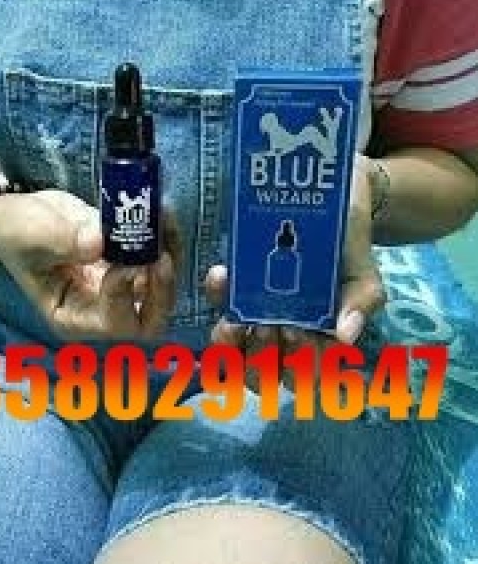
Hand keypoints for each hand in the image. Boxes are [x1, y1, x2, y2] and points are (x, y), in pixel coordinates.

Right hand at [0, 189, 177, 341]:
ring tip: (164, 218)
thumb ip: (60, 239)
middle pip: (149, 320)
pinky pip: (161, 262)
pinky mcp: (132, 266)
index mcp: (73, 317)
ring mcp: (121, 290)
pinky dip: (168, 240)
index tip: (124, 261)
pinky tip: (164, 213)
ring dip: (170, 256)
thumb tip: (100, 242)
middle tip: (162, 254)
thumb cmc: (15, 231)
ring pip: (163, 290)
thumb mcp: (28, 233)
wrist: (23, 214)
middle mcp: (102, 311)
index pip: (113, 322)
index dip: (125, 294)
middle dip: (162, 289)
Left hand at [205, 155, 385, 388]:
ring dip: (228, 342)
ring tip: (235, 321)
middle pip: (261, 374)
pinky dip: (218, 294)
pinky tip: (223, 275)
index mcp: (316, 344)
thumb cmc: (350, 248)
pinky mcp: (236, 289)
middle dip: (260, 360)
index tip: (298, 333)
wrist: (334, 203)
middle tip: (268, 328)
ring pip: (231, 350)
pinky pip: (220, 302)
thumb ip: (361, 303)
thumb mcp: (364, 275)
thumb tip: (345, 337)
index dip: (296, 367)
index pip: (302, 378)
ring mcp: (255, 315)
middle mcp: (282, 336)